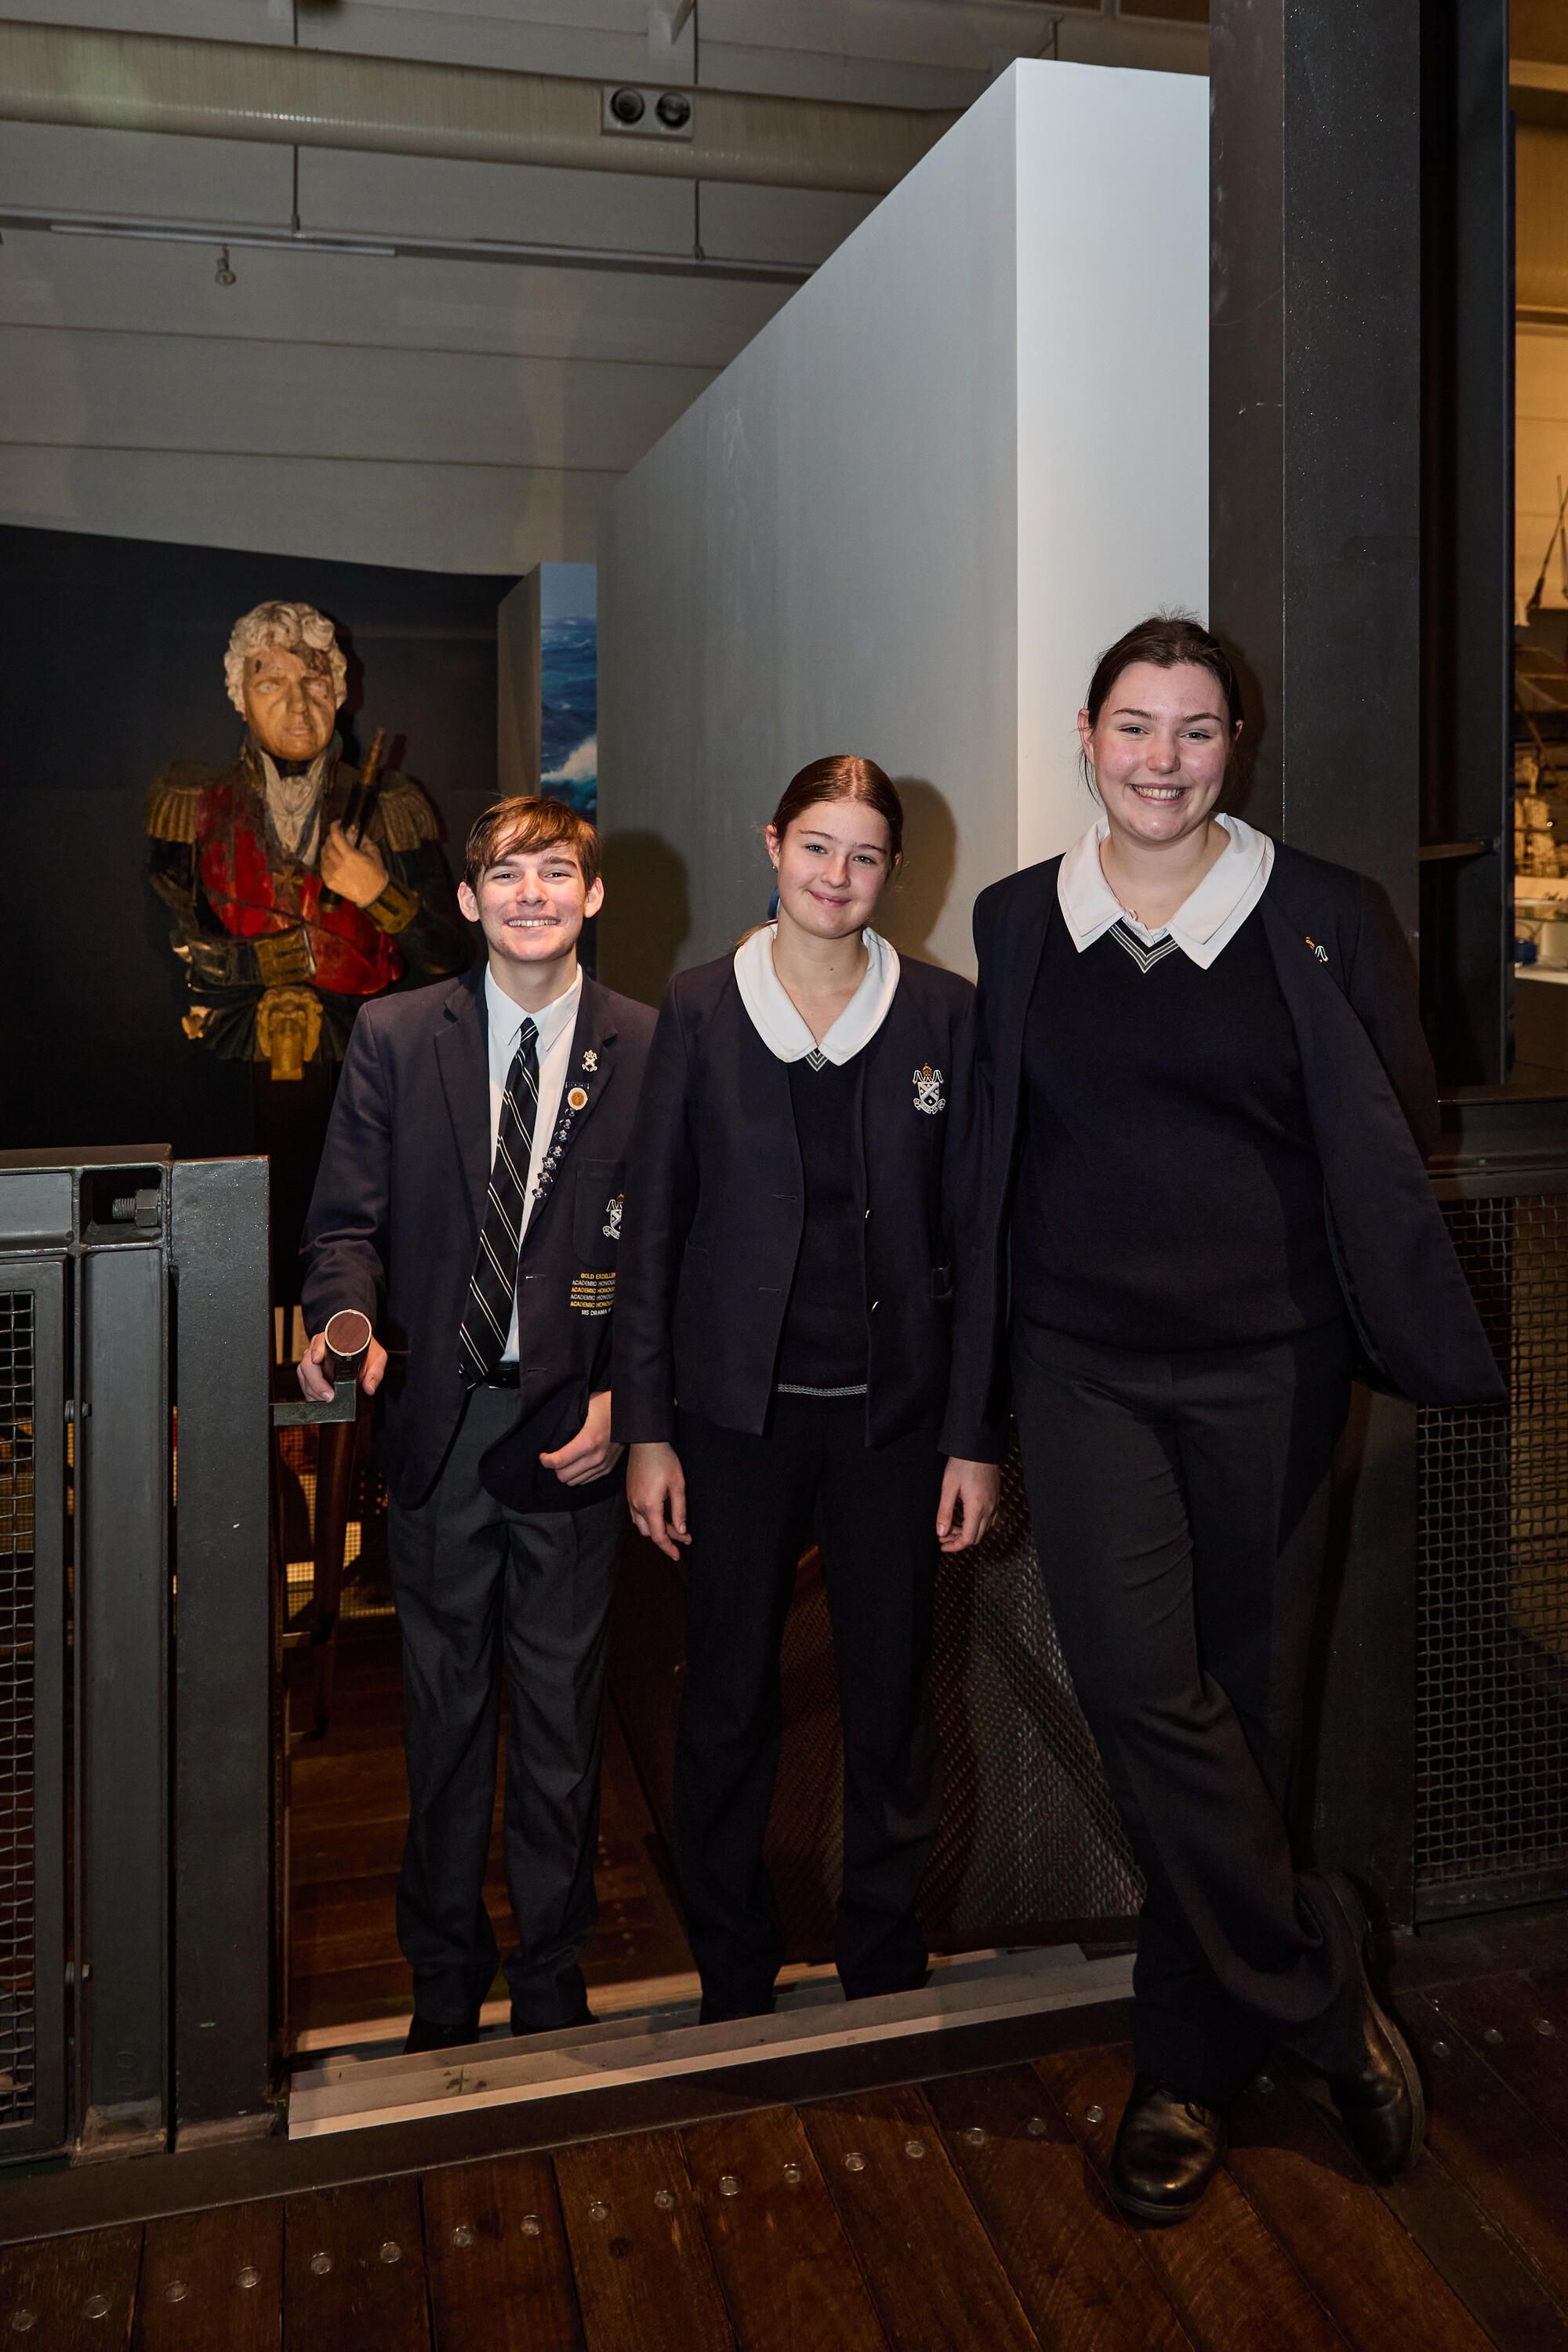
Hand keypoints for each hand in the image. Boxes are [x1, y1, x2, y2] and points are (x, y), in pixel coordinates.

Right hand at [297, 1327, 386, 1400]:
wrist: (360, 1345)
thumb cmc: (365, 1348)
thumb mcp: (376, 1356)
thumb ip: (375, 1372)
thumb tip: (369, 1388)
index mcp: (333, 1338)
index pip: (320, 1340)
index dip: (317, 1350)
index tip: (317, 1359)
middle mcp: (319, 1346)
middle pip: (308, 1362)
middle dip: (316, 1381)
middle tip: (328, 1395)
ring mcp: (312, 1357)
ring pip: (304, 1373)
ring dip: (313, 1389)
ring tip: (326, 1400)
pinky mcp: (310, 1369)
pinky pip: (304, 1381)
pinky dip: (310, 1392)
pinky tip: (319, 1399)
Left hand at [319, 820, 389, 906]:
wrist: (373, 894)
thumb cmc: (375, 874)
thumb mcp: (374, 853)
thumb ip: (364, 840)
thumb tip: (354, 830)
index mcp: (351, 856)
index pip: (336, 836)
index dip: (334, 826)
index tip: (337, 823)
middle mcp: (339, 864)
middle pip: (328, 844)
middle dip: (331, 838)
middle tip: (337, 837)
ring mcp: (332, 874)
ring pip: (323, 855)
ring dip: (327, 849)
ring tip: (335, 849)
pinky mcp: (329, 882)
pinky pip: (322, 866)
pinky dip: (326, 860)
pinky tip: (333, 861)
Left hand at [540, 1390, 623, 1487]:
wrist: (633, 1412)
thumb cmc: (607, 1405)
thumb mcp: (585, 1406)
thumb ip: (569, 1421)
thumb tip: (552, 1429)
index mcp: (587, 1442)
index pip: (558, 1462)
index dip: (546, 1460)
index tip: (543, 1455)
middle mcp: (595, 1458)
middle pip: (564, 1476)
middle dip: (555, 1468)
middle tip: (553, 1457)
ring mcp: (603, 1465)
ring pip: (575, 1481)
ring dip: (566, 1472)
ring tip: (564, 1460)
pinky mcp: (609, 1468)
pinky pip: (586, 1480)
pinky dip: (578, 1474)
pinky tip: (576, 1463)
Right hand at [626, 1439, 689, 1559]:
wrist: (646, 1441)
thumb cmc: (664, 1460)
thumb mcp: (678, 1486)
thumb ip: (679, 1510)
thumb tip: (682, 1531)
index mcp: (649, 1506)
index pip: (658, 1536)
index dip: (669, 1548)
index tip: (677, 1555)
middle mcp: (636, 1506)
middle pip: (649, 1532)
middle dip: (666, 1537)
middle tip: (683, 1536)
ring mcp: (631, 1499)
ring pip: (641, 1524)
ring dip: (655, 1528)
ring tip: (673, 1525)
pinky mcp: (629, 1492)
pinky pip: (636, 1514)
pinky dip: (647, 1519)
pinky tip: (659, 1513)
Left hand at [936, 1458, 998, 1554]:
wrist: (980, 1445)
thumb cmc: (963, 1464)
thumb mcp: (948, 1487)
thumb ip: (944, 1512)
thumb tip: (941, 1532)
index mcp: (977, 1508)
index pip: (968, 1539)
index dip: (954, 1546)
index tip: (942, 1544)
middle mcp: (989, 1509)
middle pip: (977, 1537)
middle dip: (959, 1540)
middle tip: (943, 1534)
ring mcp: (995, 1503)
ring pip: (984, 1529)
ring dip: (968, 1532)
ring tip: (951, 1525)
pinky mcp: (996, 1497)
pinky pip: (989, 1519)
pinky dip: (977, 1523)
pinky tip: (964, 1516)